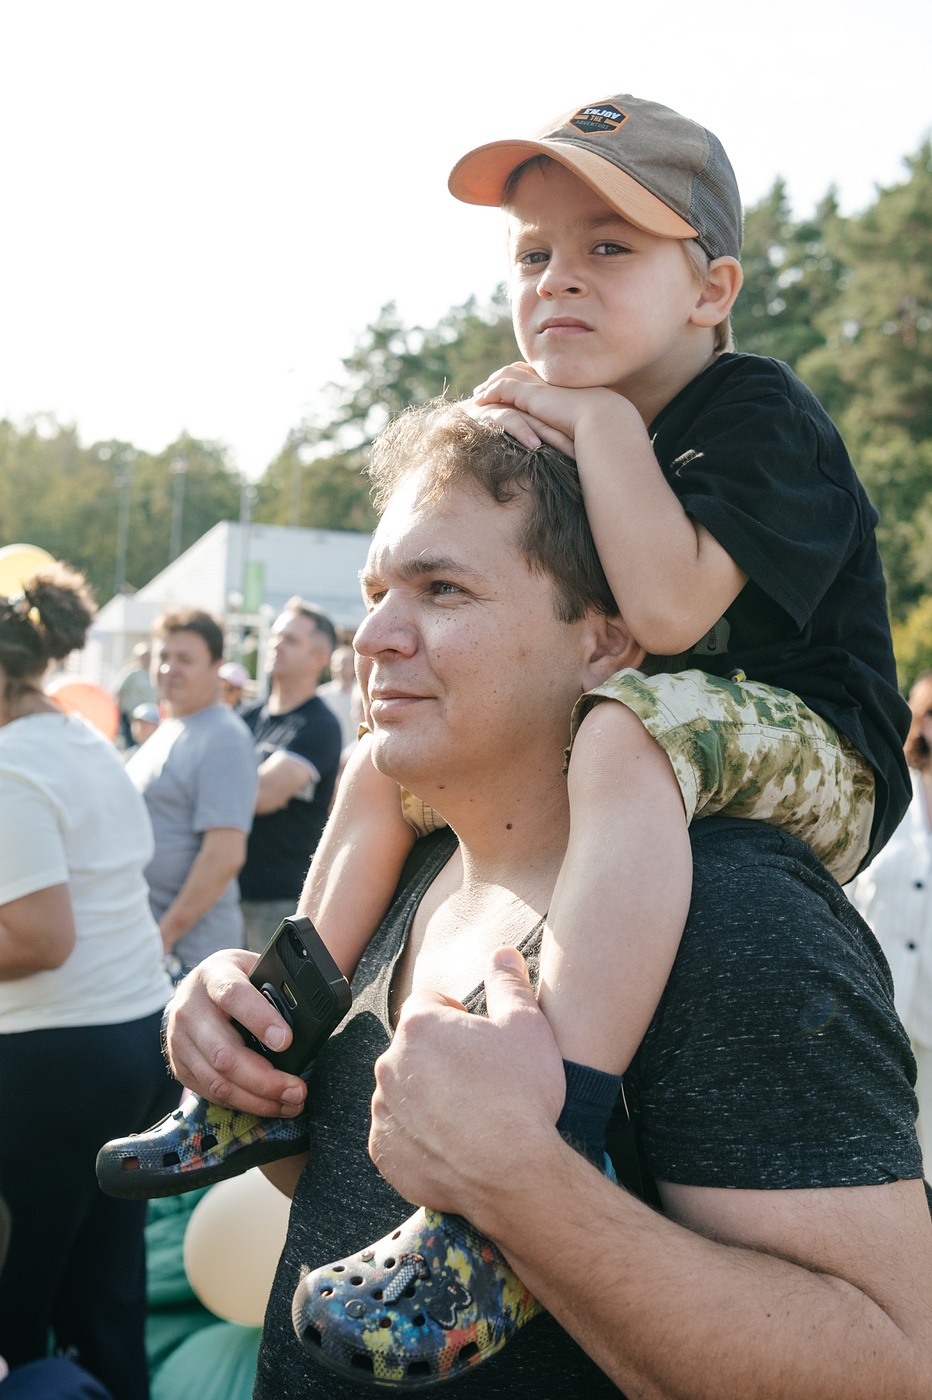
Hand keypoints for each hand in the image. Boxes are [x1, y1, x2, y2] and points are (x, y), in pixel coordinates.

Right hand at [165, 948, 306, 1116]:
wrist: (195, 989)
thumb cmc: (235, 978)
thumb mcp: (254, 969)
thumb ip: (276, 989)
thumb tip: (310, 1016)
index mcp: (213, 976)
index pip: (233, 996)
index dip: (260, 1019)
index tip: (287, 1041)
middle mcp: (190, 1010)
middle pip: (224, 1054)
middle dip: (265, 1079)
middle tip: (298, 1089)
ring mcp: (180, 1042)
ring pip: (218, 1082)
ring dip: (258, 1100)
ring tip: (290, 1102)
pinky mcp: (180, 1067)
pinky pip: (211, 1094)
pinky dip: (244, 1104)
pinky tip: (268, 1104)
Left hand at [369, 947, 564, 1225]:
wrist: (516, 1174)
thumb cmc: (523, 1095)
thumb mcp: (528, 1025)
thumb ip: (509, 982)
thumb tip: (501, 953)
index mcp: (420, 1025)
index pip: (428, 1002)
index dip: (457, 1015)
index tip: (479, 1039)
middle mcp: (390, 1063)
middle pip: (413, 1047)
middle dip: (440, 1056)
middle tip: (480, 1079)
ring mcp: (383, 1110)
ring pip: (403, 1089)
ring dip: (426, 1095)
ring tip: (469, 1114)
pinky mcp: (383, 1151)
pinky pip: (397, 1133)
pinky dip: (417, 1136)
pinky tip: (453, 1143)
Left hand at [469, 363, 618, 456]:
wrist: (604, 422)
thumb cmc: (602, 430)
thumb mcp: (587, 424)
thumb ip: (578, 424)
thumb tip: (580, 437)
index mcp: (563, 386)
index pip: (537, 375)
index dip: (521, 380)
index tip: (509, 387)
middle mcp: (551, 381)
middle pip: (519, 370)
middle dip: (501, 377)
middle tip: (486, 388)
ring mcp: (540, 385)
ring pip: (507, 376)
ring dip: (490, 384)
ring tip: (478, 396)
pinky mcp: (530, 394)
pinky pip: (502, 388)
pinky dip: (490, 392)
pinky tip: (479, 401)